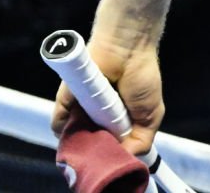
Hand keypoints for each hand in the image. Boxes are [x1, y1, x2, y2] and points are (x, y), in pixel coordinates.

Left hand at [51, 34, 163, 157]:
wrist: (127, 50)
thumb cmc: (142, 77)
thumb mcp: (150, 116)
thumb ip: (141, 141)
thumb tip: (125, 159)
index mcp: (118, 121)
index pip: (110, 146)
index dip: (112, 154)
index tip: (114, 159)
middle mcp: (98, 117)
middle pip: (91, 144)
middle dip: (96, 151)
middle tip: (102, 150)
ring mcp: (81, 110)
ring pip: (74, 137)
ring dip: (81, 141)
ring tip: (92, 137)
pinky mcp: (66, 101)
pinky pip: (59, 123)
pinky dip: (64, 128)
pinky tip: (73, 128)